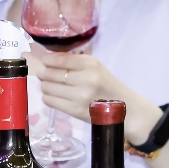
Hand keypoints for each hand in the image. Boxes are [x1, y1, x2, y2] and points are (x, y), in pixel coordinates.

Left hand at [26, 45, 145, 134]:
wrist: (124, 108)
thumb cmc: (107, 85)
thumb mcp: (96, 68)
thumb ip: (74, 62)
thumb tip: (48, 57)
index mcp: (91, 64)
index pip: (59, 60)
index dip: (47, 60)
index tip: (44, 61)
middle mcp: (86, 79)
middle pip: (50, 73)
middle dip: (44, 73)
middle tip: (44, 74)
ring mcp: (80, 96)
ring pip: (47, 87)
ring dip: (45, 86)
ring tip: (52, 86)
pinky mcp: (75, 110)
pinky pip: (49, 101)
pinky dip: (48, 97)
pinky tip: (55, 96)